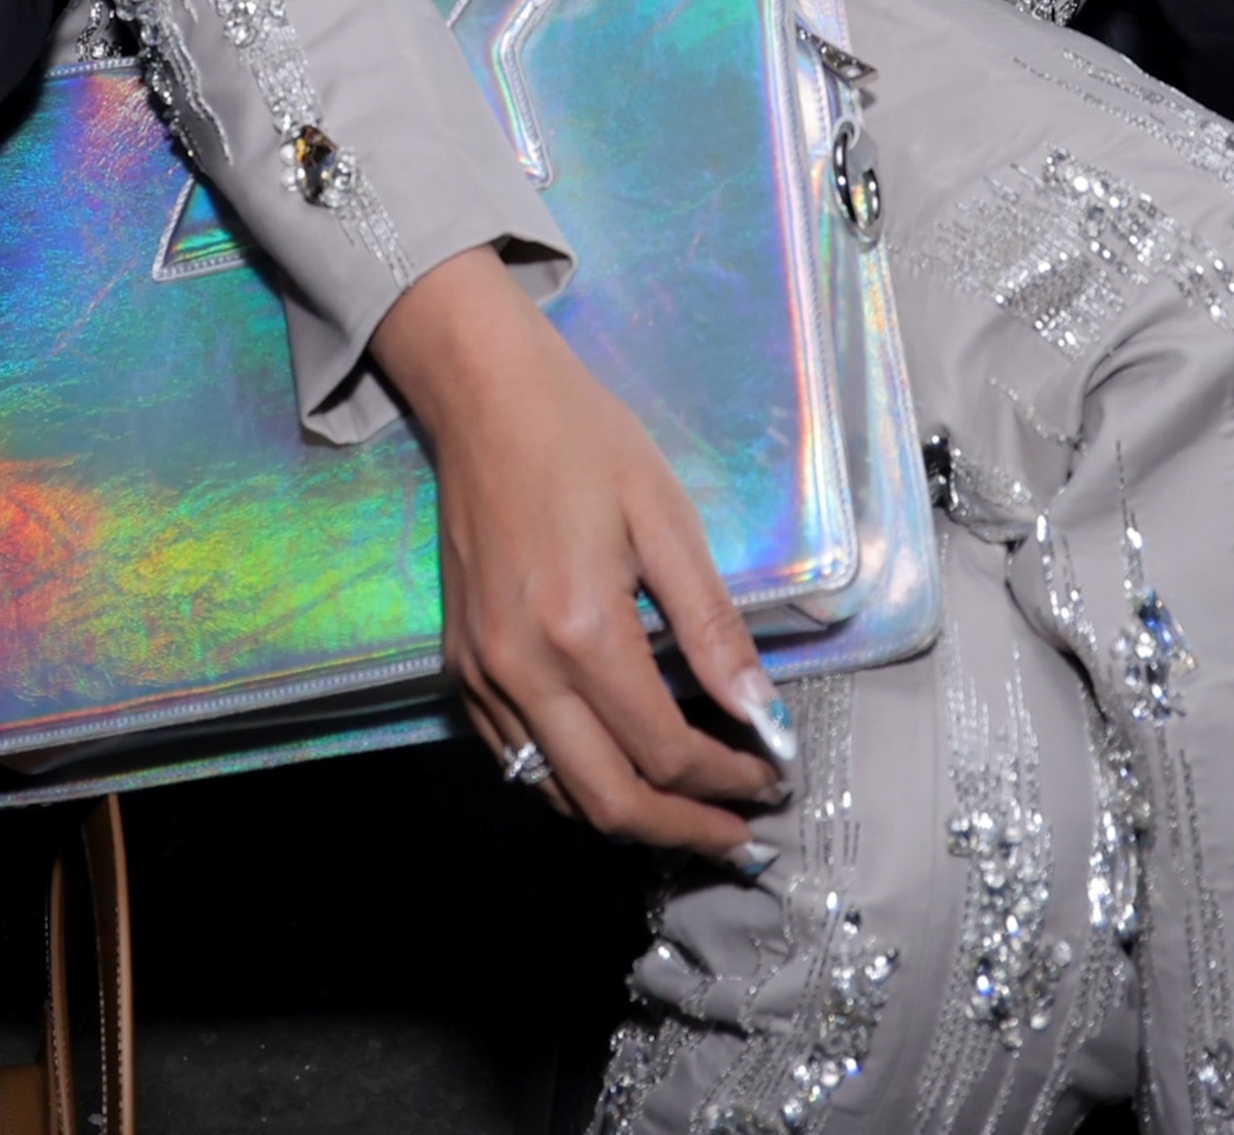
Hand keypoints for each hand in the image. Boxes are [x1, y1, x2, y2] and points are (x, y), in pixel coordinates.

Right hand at [369, 245, 790, 859]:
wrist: (483, 396)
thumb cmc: (584, 440)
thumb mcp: (666, 519)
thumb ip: (714, 628)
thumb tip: (765, 717)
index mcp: (580, 630)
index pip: (665, 750)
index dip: (729, 780)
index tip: (773, 779)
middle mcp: (520, 670)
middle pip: (608, 802)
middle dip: (685, 832)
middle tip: (743, 837)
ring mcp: (481, 675)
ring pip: (556, 795)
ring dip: (630, 819)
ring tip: (693, 816)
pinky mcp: (460, 669)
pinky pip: (516, 760)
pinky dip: (574, 783)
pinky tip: (621, 768)